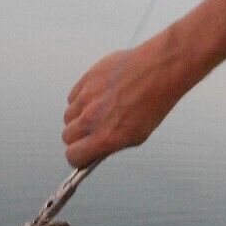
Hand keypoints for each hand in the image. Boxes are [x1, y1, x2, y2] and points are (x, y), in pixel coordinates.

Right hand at [62, 32, 189, 166]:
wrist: (158, 70)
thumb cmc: (153, 101)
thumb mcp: (137, 135)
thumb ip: (111, 144)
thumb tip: (96, 149)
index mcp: (105, 136)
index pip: (73, 155)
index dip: (78, 156)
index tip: (82, 153)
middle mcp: (92, 118)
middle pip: (67, 136)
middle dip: (77, 137)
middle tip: (90, 132)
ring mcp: (86, 98)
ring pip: (68, 115)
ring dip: (78, 117)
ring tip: (97, 111)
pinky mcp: (85, 80)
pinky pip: (73, 97)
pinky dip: (81, 99)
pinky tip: (98, 96)